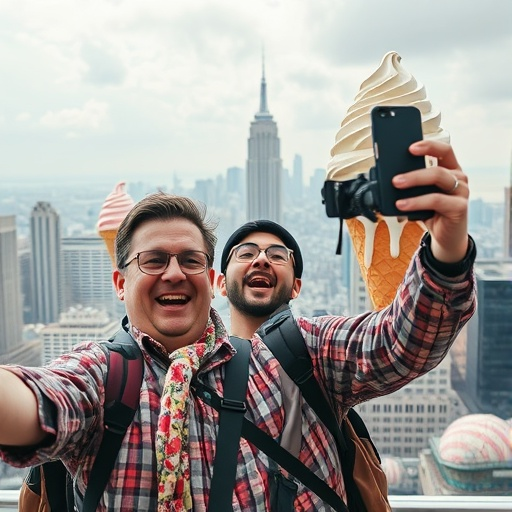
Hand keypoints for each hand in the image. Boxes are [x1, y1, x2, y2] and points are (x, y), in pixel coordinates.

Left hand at [392, 140, 468, 262]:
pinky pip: (436, 200)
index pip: (445, 150)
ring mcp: (461, 192)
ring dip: (414, 181)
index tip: (411, 147)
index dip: (429, 145)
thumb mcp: (419, 195)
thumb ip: (411, 185)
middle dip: (414, 172)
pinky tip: (402, 205)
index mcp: (450, 170)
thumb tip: (387, 179)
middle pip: (437, 167)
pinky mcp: (459, 207)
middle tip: (394, 178)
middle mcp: (459, 178)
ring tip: (396, 186)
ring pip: (438, 179)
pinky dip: (416, 201)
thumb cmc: (431, 212)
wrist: (445, 236)